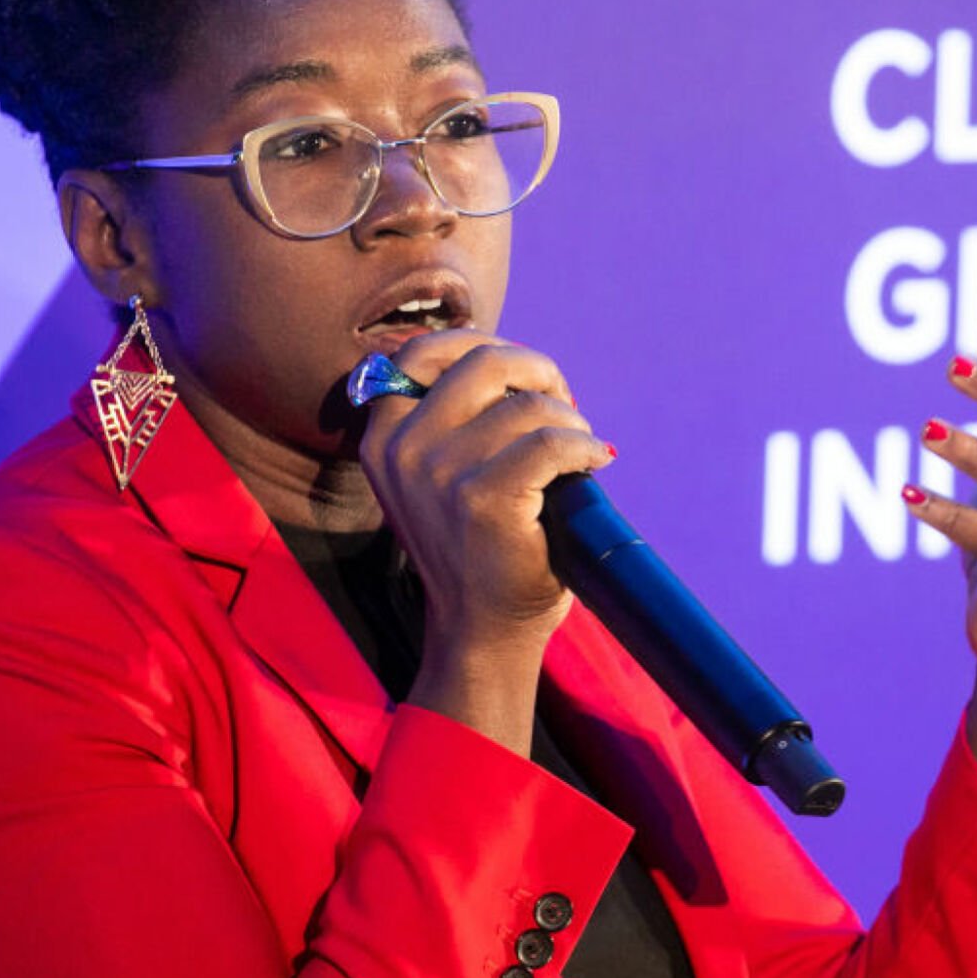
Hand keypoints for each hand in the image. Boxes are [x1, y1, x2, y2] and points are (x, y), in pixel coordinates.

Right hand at [356, 331, 614, 748]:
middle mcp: (402, 448)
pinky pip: (552, 442)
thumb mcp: (440, 471)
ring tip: (577, 450)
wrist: (482, 627)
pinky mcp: (484, 499)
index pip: (424, 351)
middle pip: (484, 361)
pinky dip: (583, 446)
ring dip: (569, 422)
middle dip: (537, 371)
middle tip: (563, 402)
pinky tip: (593, 463)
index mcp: (383, 435)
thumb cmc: (476, 544)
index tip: (522, 378)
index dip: (487, 349)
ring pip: (528, 405)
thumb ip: (453, 413)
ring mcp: (439, 474)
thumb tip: (511, 356)